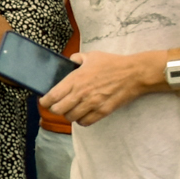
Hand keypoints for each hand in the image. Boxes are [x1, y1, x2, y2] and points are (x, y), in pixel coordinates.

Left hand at [39, 48, 163, 125]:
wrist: (134, 73)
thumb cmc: (113, 64)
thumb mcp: (92, 56)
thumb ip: (77, 59)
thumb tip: (70, 61)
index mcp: (75, 79)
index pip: (52, 96)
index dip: (45, 101)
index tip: (45, 101)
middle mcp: (81, 93)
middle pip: (58, 110)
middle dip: (55, 109)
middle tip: (58, 105)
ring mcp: (92, 104)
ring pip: (70, 118)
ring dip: (69, 115)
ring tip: (72, 109)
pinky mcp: (103, 111)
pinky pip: (85, 122)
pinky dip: (82, 121)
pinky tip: (83, 115)